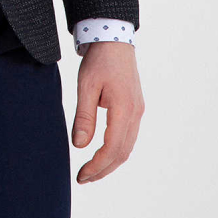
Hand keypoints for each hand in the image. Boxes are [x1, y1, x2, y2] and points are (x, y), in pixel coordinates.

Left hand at [72, 43, 144, 182]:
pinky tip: (102, 153)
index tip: (82, 175)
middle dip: (103, 169)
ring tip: (91, 171)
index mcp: (124, 108)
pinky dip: (116, 150)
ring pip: (127, 147)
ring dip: (110, 162)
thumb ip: (84, 116)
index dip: (97, 166)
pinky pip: (128, 137)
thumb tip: (79, 145)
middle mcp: (135, 113)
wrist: (113, 39)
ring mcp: (137, 110)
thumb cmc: (99, 60)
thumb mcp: (86, 86)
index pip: (112, 148)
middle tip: (83, 178)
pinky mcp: (135, 107)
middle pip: (122, 153)